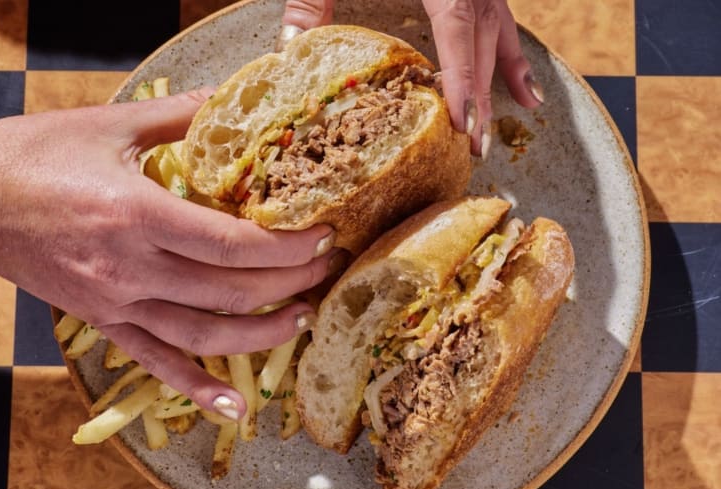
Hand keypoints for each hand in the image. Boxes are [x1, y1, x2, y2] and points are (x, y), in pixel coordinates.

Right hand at [0, 90, 340, 419]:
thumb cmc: (34, 157)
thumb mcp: (109, 125)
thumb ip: (178, 116)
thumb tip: (230, 98)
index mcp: (137, 214)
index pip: (233, 243)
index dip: (287, 247)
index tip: (322, 238)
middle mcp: (131, 267)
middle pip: (230, 290)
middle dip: (289, 283)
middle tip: (325, 270)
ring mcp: (115, 303)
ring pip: (203, 335)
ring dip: (261, 334)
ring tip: (302, 319)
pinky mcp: (103, 321)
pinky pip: (155, 363)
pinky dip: (196, 388)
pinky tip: (233, 409)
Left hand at [276, 0, 542, 157]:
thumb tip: (292, 48)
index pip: (457, 31)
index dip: (462, 81)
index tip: (461, 124)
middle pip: (481, 39)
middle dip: (481, 94)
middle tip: (476, 146)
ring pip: (497, 27)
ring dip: (506, 74)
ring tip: (520, 112)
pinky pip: (499, 13)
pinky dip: (511, 46)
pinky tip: (525, 78)